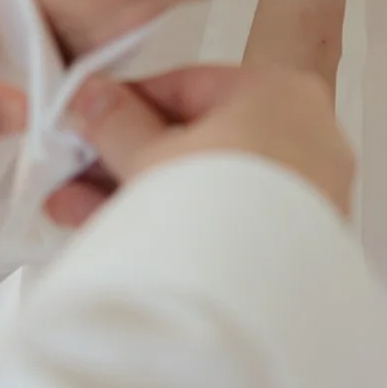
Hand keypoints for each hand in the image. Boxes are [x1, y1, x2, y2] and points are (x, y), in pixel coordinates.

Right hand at [39, 65, 355, 227]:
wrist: (255, 303)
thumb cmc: (217, 210)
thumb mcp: (150, 155)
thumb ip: (116, 122)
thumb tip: (94, 99)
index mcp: (279, 92)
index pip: (189, 84)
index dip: (128, 102)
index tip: (91, 117)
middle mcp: (307, 138)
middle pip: (198, 137)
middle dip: (127, 156)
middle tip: (79, 171)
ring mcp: (307, 194)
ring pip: (209, 183)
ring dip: (143, 191)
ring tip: (78, 209)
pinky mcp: (296, 243)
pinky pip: (226, 219)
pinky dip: (180, 222)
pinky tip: (122, 233)